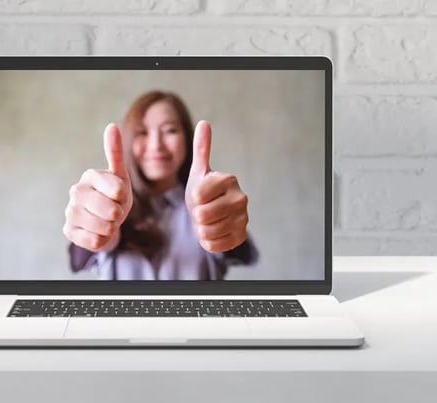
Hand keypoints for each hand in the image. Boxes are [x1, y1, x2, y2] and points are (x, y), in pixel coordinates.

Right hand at [63, 123, 132, 251]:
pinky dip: (102, 239)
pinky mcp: (68, 231)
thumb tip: (111, 126)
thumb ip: (115, 153)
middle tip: (114, 211)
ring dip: (111, 227)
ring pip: (104, 227)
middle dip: (119, 214)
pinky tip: (97, 231)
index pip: (118, 190)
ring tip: (106, 220)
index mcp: (90, 175)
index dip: (124, 197)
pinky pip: (95, 241)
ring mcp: (70, 211)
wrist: (104, 219)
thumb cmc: (114, 195)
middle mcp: (76, 191)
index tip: (119, 195)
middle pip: (112, 211)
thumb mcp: (120, 176)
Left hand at [185, 121, 248, 252]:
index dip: (193, 197)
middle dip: (196, 215)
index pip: (198, 194)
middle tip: (203, 209)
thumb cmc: (204, 190)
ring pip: (207, 231)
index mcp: (229, 180)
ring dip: (201, 228)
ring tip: (208, 220)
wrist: (214, 213)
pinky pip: (214, 245)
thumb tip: (204, 123)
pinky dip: (208, 241)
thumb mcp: (199, 171)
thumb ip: (202, 148)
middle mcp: (241, 198)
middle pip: (202, 214)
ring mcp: (243, 219)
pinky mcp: (241, 236)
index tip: (200, 194)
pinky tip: (214, 231)